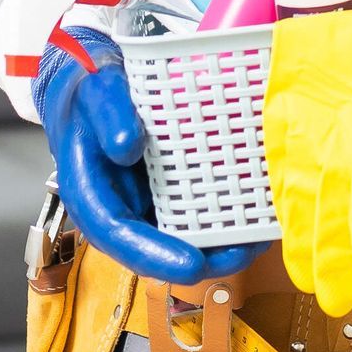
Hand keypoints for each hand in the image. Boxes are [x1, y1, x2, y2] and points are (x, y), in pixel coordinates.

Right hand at [36, 28, 264, 283]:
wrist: (102, 86)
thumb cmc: (94, 93)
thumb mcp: (97, 93)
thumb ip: (109, 115)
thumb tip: (126, 146)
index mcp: (91, 193)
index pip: (118, 234)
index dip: (155, 255)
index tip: (193, 265)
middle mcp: (120, 207)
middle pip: (158, 249)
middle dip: (203, 259)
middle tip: (243, 253)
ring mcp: (147, 203)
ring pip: (182, 238)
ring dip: (222, 245)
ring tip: (260, 239)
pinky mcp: (171, 193)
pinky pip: (198, 213)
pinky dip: (227, 218)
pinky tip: (259, 215)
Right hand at [263, 5, 351, 315]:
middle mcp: (328, 134)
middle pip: (327, 207)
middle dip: (332, 258)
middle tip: (337, 303)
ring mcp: (298, 128)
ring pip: (297, 196)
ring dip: (301, 240)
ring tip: (307, 282)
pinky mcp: (280, 119)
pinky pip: (277, 169)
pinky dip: (280, 205)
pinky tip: (285, 231)